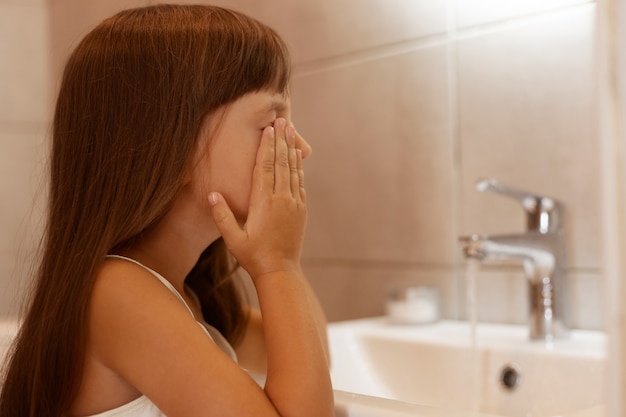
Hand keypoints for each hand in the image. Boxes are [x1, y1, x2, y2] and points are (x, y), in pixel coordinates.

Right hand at [208, 118, 306, 279]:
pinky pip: (300, 183)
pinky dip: (298, 167)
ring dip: (291, 149)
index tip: (268, 129)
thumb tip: (210, 194)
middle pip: (281, 163)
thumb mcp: (232, 239)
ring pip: (293, 170)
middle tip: (282, 120)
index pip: (264, 168)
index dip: (266, 147)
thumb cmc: (253, 256)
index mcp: (264, 203)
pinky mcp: (301, 210)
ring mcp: (294, 204)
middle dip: (281, 140)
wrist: (280, 270)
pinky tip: (297, 156)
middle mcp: (281, 200)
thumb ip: (221, 216)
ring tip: (291, 131)